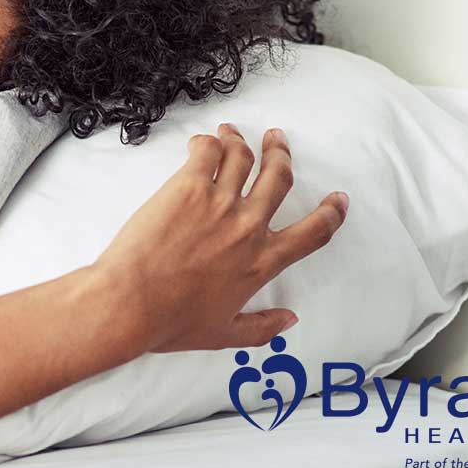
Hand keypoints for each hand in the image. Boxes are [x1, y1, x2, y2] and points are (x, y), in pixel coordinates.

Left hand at [85, 123, 347, 353]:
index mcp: (262, 262)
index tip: (337, 200)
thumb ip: (261, 327)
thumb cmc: (170, 322)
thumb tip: (289, 320)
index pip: (313, 233)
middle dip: (282, 155)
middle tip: (278, 141)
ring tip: (235, 133)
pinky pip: (208, 151)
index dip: (331, 214)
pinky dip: (210, 141)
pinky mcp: (188, 187)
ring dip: (243, 141)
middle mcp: (249, 227)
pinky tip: (203, 141)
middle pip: (279, 178)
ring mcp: (220, 203)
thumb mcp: (224, 334)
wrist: (130, 303)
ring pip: (244, 158)